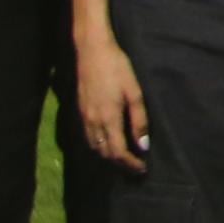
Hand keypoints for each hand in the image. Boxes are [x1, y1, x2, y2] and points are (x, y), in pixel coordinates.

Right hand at [76, 27, 146, 170]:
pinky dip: (99, 147)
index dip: (130, 164)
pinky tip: (109, 145)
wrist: (92, 53)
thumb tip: (143, 146)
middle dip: (120, 164)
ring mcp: (84, 118)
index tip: (142, 169)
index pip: (118, 152)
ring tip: (125, 160)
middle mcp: (93, 123)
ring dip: (109, 157)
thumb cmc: (118, 69)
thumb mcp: (134, 93)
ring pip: (94, 147)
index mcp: (108, 119)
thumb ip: (139, 120)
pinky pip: (88, 138)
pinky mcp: (80, 113)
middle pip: (105, 153)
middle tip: (136, 169)